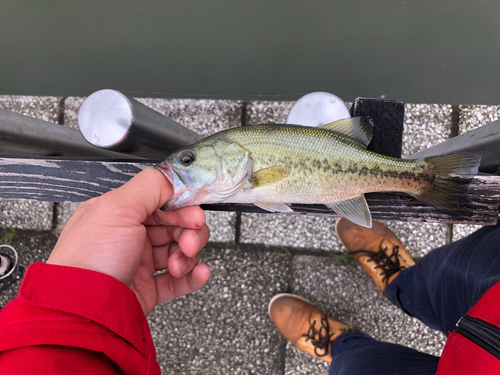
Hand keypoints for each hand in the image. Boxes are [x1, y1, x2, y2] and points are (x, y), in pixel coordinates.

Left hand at [47, 168, 210, 315]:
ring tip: (181, 263)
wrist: (83, 311)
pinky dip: (193, 276)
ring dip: (189, 255)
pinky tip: (199, 273)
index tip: (194, 214)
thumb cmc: (90, 259)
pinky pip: (178, 280)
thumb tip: (174, 179)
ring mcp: (138, 264)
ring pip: (178, 252)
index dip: (181, 207)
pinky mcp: (147, 290)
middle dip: (189, 232)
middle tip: (190, 240)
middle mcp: (128, 237)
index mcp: (118, 214)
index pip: (160, 203)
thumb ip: (150, 185)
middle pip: (174, 226)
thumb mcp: (118, 208)